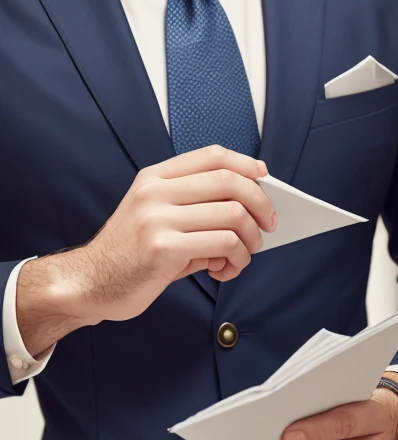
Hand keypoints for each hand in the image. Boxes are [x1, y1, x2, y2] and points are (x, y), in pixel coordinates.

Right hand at [17, 146, 275, 355]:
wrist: (88, 283)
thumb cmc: (129, 255)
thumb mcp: (156, 218)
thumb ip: (197, 209)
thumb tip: (250, 211)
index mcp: (154, 178)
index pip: (212, 156)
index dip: (246, 164)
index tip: (264, 178)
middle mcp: (156, 192)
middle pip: (230, 182)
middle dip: (261, 205)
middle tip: (267, 227)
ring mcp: (158, 218)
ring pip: (233, 215)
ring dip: (251, 240)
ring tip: (243, 256)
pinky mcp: (164, 248)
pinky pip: (223, 245)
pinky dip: (237, 259)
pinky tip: (225, 270)